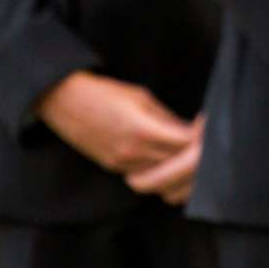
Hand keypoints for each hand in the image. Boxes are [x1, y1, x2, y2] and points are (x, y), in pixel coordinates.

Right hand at [36, 71, 196, 177]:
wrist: (65, 102)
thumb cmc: (104, 93)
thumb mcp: (141, 97)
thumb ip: (165, 117)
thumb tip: (185, 130)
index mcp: (144, 129)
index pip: (184, 143)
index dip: (198, 136)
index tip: (204, 126)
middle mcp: (133, 151)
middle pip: (175, 162)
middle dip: (191, 153)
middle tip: (199, 141)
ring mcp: (122, 163)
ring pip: (160, 175)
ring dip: (174, 165)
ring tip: (181, 151)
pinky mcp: (112, 167)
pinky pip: (142, 175)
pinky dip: (156, 169)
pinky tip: (161, 156)